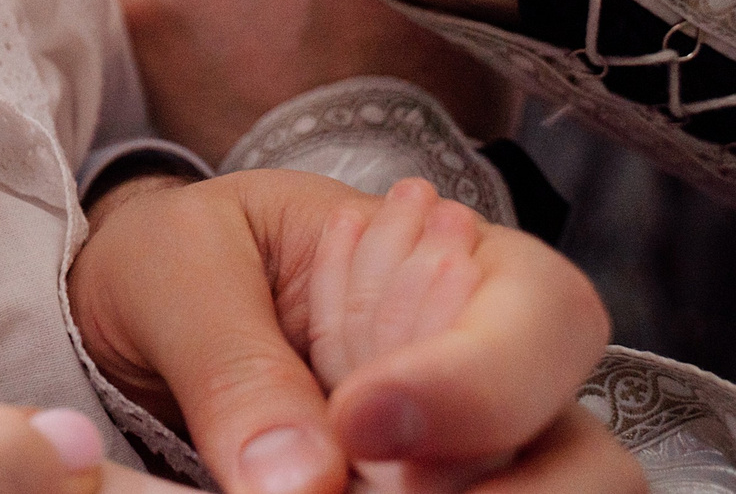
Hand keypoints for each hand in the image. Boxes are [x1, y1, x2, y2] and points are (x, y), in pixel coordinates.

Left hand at [68, 171, 632, 493]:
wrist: (141, 323)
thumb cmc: (182, 266)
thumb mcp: (177, 273)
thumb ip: (233, 363)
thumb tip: (299, 483)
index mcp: (466, 264)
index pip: (542, 321)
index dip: (472, 387)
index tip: (358, 426)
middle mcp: (503, 381)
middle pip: (593, 463)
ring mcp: (486, 467)